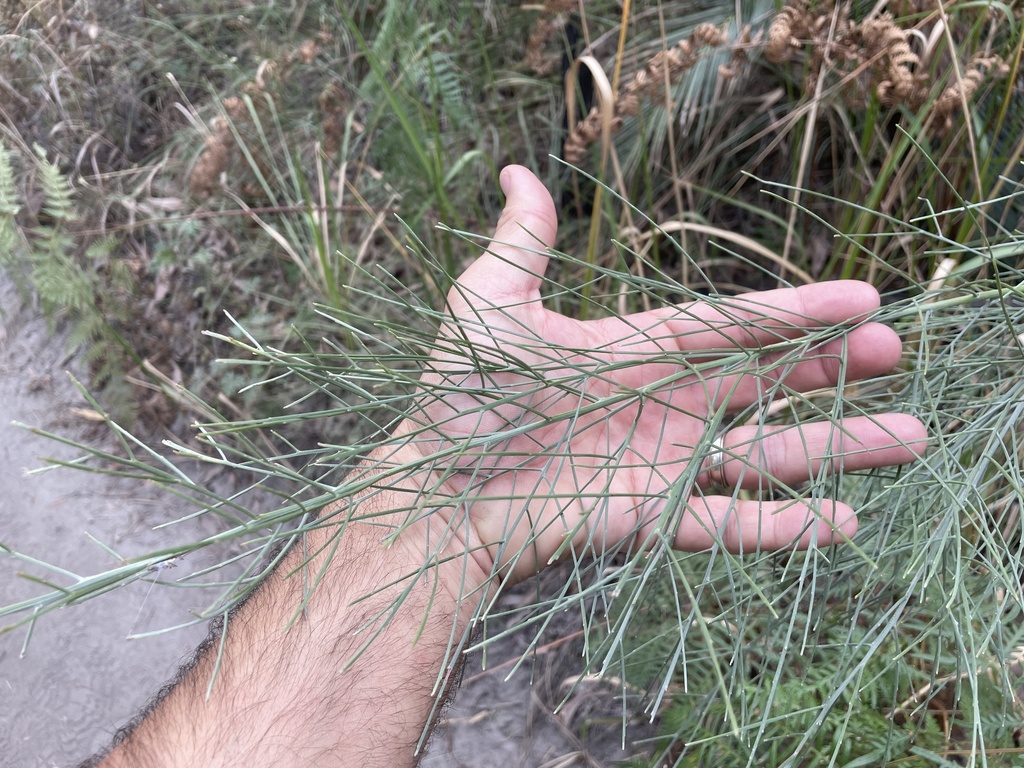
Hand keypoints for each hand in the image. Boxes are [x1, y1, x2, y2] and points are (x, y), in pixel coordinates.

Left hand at [388, 166, 926, 583]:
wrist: (436, 491)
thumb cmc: (458, 398)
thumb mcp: (489, 305)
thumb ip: (523, 243)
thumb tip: (520, 171)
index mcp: (638, 349)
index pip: (733, 324)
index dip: (796, 310)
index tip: (864, 297)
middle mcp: (663, 404)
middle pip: (765, 382)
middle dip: (831, 369)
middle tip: (894, 354)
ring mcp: (663, 464)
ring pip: (765, 455)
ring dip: (834, 448)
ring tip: (906, 437)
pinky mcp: (651, 521)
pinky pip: (728, 524)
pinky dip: (783, 528)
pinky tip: (841, 522)